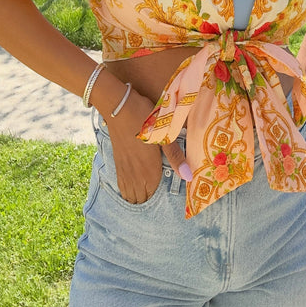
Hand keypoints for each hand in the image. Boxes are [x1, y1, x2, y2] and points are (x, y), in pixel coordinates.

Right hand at [104, 88, 188, 203]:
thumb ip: (175, 157)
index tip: (164, 189)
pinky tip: (132, 182)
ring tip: (145, 188)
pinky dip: (126, 189)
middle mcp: (135, 175)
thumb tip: (189, 177)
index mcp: (149, 171)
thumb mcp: (164, 136)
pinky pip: (120, 185)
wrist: (119, 108)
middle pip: (140, 198)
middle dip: (147, 198)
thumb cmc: (145, 120)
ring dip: (136, 195)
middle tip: (156, 190)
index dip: (158, 195)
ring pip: (128, 194)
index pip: (152, 196)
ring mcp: (124, 169)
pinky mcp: (116, 162)